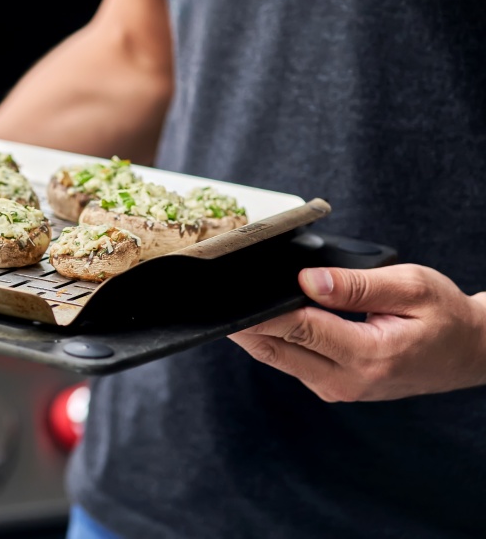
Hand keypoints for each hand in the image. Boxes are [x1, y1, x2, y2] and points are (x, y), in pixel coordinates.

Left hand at [229, 264, 485, 401]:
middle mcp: (348, 380)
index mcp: (369, 355)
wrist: (470, 352)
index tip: (229, 292)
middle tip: (210, 296)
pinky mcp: (331, 386)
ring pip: (276, 358)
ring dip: (252, 332)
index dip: (260, 310)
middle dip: (242, 323)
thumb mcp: (411, 287)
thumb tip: (308, 281)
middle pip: (275, 349)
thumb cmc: (445, 315)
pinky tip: (260, 316)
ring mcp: (337, 389)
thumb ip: (357, 285)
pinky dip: (271, 339)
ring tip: (228, 300)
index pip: (298, 329)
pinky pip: (289, 361)